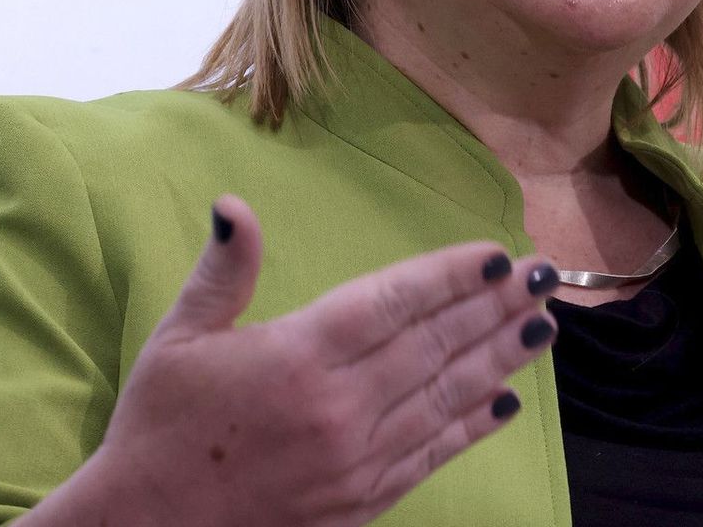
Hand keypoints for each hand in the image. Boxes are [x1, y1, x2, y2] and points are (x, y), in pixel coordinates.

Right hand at [68, 195, 560, 526]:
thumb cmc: (159, 429)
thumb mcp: (178, 341)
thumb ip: (222, 273)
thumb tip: (236, 205)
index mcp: (296, 357)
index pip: (393, 303)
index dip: (450, 276)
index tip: (496, 253)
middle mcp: (338, 407)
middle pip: (435, 344)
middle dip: (496, 306)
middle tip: (544, 277)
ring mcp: (356, 459)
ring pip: (446, 397)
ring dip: (500, 359)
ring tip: (542, 327)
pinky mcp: (363, 501)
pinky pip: (432, 454)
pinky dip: (473, 426)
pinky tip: (508, 400)